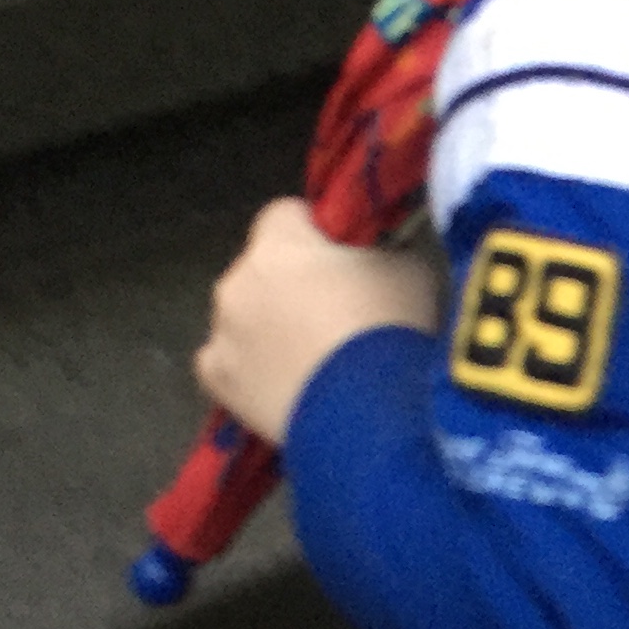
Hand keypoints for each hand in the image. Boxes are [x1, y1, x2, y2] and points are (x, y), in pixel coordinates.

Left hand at [195, 197, 441, 446]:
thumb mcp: (410, 271)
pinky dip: (250, 371)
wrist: (369, 413)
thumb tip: (377, 258)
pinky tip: (285, 386)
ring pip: (242, 319)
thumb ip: (383, 253)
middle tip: (336, 315)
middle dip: (291, 284)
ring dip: (269, 328)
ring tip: (315, 360)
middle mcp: (237, 283)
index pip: (284, 214)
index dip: (314, 232)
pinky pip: (227, 365)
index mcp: (277, 245)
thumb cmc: (390, 329)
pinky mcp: (218, 383)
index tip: (342, 257)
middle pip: (261, 270)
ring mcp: (221, 335)